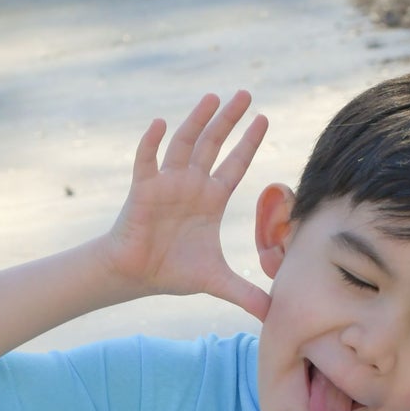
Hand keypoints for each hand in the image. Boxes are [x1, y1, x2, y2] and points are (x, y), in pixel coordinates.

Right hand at [101, 91, 270, 321]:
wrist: (135, 276)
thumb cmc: (172, 271)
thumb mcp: (217, 282)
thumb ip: (246, 294)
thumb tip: (274, 316)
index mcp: (211, 199)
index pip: (235, 164)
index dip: (248, 143)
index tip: (263, 119)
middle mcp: (191, 185)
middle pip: (213, 144)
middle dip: (229, 119)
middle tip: (245, 94)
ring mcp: (167, 183)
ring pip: (183, 144)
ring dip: (197, 120)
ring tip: (212, 97)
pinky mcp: (143, 190)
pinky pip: (146, 161)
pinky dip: (150, 143)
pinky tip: (159, 123)